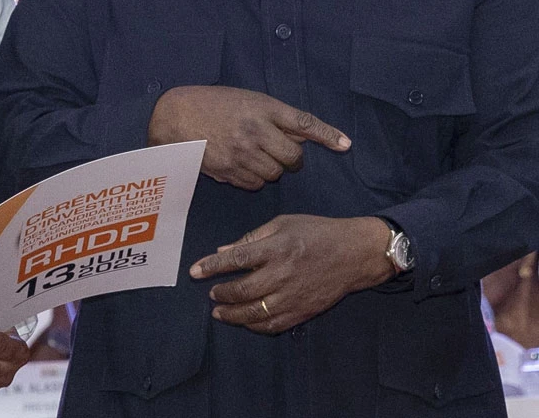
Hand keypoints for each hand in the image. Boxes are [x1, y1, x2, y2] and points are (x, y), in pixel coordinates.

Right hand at [148, 86, 349, 189]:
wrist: (176, 116)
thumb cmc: (215, 104)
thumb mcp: (248, 101)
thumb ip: (276, 118)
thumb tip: (306, 136)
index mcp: (262, 108)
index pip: (303, 122)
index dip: (327, 134)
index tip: (345, 145)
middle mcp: (255, 130)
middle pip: (293, 156)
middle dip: (293, 160)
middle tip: (285, 156)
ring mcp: (241, 153)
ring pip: (274, 174)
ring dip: (273, 170)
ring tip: (258, 158)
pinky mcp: (228, 170)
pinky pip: (255, 184)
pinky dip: (254, 179)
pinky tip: (243, 167)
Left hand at [190, 214, 393, 334]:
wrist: (355, 253)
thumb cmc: (317, 232)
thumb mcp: (283, 224)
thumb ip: (252, 238)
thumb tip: (223, 251)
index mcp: (277, 248)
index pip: (236, 259)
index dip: (212, 267)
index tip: (194, 272)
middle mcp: (283, 274)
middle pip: (242, 290)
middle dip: (221, 294)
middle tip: (210, 293)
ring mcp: (293, 296)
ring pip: (255, 312)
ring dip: (232, 314)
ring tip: (218, 311)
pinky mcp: (303, 312)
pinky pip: (273, 325)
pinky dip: (254, 325)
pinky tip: (244, 320)